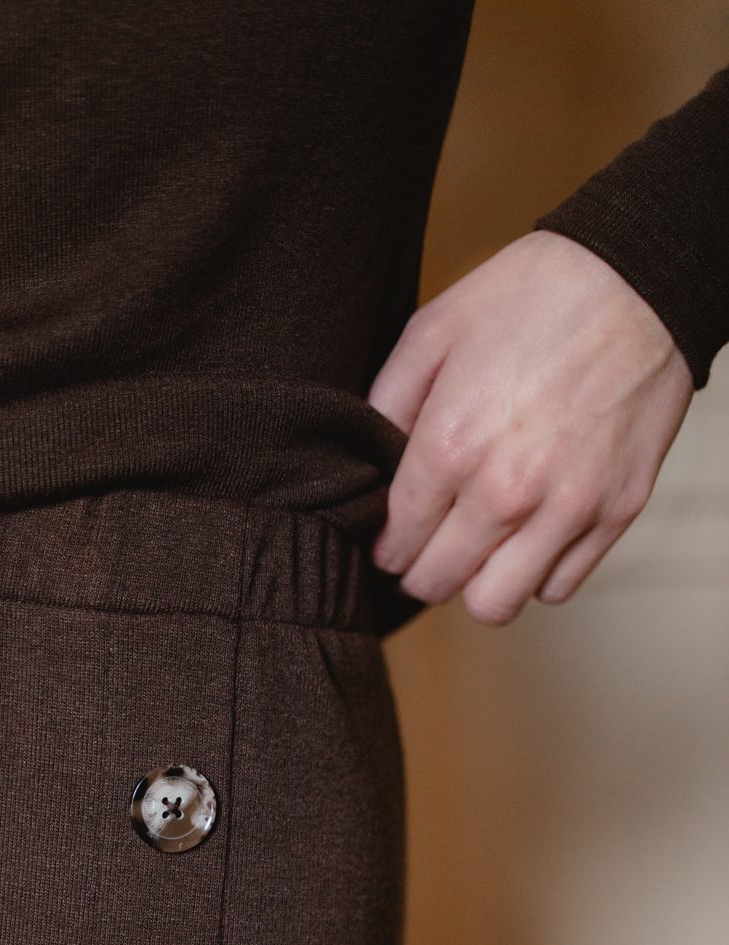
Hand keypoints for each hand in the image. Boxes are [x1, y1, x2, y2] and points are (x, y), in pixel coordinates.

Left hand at [366, 230, 693, 624]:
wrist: (639, 276)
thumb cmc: (533, 296)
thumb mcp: (431, 331)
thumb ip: (386, 406)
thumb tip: (367, 467)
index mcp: (450, 446)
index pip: (396, 544)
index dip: (387, 546)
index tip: (394, 536)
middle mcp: (505, 490)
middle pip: (437, 584)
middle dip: (422, 570)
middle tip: (429, 546)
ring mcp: (566, 507)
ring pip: (496, 604)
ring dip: (478, 585)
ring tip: (481, 550)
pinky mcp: (615, 512)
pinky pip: (559, 586)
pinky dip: (539, 573)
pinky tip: (532, 535)